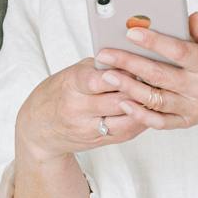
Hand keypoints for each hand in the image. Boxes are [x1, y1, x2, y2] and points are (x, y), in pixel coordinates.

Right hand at [16, 57, 146, 161]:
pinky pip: (126, 132)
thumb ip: (99, 66)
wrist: (38, 128)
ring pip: (125, 119)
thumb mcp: (72, 73)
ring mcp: (88, 128)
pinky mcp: (98, 141)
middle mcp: (78, 109)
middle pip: (117, 101)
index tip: (138, 64)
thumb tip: (131, 56)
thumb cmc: (59, 93)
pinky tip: (151, 110)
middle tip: (160, 77)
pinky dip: (141, 120)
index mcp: (70, 85)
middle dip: (140, 89)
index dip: (121, 73)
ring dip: (145, 107)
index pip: (97, 80)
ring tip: (159, 93)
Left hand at [92, 12, 197, 132]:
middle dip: (130, 63)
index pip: (179, 51)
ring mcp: (194, 108)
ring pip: (156, 99)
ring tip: (108, 76)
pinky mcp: (186, 122)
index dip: (154, 42)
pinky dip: (140, 114)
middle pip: (160, 75)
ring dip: (129, 88)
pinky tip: (123, 102)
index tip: (131, 32)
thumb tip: (190, 15)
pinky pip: (160, 121)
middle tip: (105, 54)